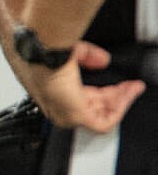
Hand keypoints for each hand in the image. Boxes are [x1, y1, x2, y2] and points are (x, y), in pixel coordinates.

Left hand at [23, 39, 144, 132]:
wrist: (42, 54)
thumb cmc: (45, 52)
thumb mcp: (72, 52)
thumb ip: (88, 56)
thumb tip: (103, 60)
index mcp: (54, 92)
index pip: (85, 98)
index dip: (106, 91)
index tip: (121, 83)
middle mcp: (59, 106)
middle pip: (96, 107)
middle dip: (118, 96)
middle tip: (132, 86)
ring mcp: (67, 114)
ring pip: (102, 115)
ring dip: (121, 101)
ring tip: (133, 88)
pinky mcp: (76, 118)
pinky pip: (105, 122)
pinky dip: (120, 109)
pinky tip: (127, 95)